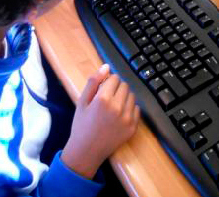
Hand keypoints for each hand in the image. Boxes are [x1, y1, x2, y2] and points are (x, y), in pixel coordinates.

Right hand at [61, 64, 139, 178]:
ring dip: (124, 98)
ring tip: (113, 108)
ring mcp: (127, 118)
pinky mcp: (133, 127)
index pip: (115, 78)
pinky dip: (129, 109)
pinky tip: (119, 116)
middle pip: (124, 85)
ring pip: (132, 96)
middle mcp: (117, 107)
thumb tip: (106, 67)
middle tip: (107, 99)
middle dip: (117, 88)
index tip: (103, 90)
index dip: (108, 82)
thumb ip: (93, 82)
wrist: (86, 151)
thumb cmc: (81, 125)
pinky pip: (137, 109)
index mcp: (103, 99)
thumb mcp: (82, 101)